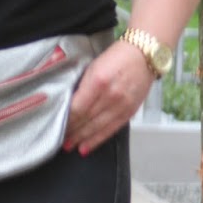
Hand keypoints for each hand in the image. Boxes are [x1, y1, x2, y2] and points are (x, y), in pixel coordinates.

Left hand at [63, 40, 154, 155]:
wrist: (144, 55)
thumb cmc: (118, 57)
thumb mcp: (94, 66)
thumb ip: (83, 86)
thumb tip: (71, 104)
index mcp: (98, 82)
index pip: (77, 108)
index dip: (67, 120)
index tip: (58, 125)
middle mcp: (110, 96)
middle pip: (86, 119)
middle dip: (72, 131)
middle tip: (61, 139)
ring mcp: (122, 106)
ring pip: (97, 128)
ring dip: (82, 139)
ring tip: (70, 146)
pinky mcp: (130, 112)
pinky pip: (111, 130)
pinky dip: (98, 140)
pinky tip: (86, 147)